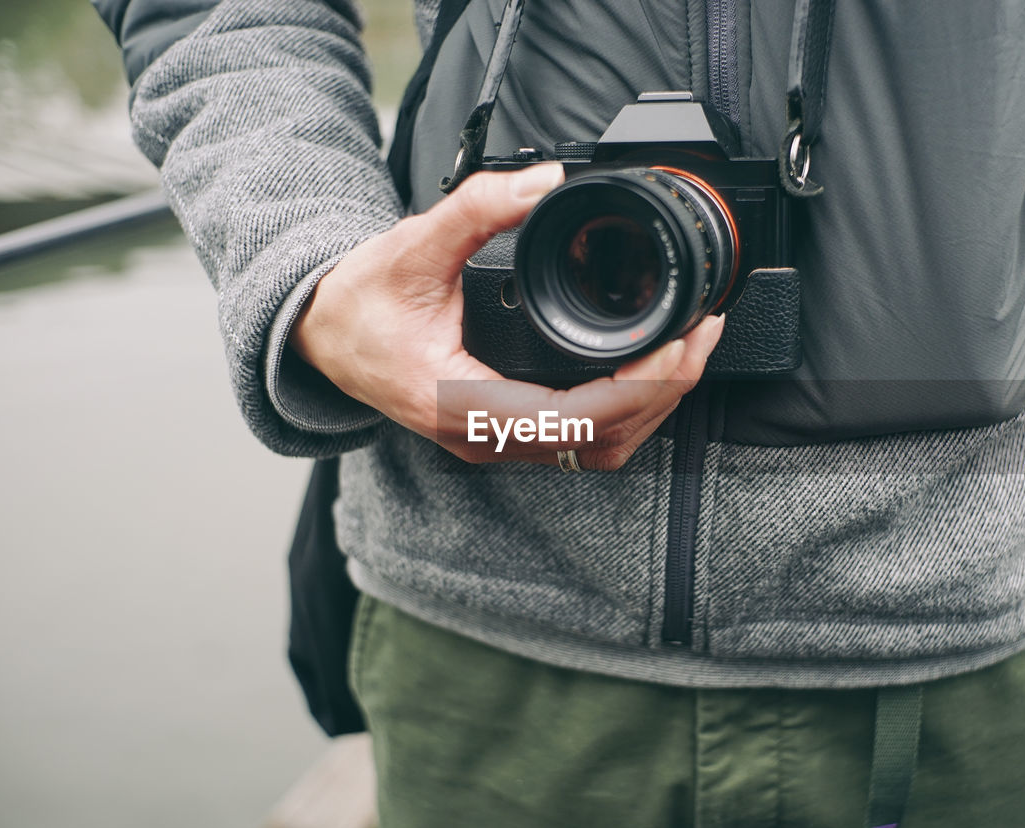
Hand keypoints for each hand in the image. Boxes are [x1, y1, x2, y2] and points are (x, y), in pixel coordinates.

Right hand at [290, 163, 724, 468]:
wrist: (323, 336)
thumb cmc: (359, 303)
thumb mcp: (411, 247)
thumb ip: (476, 208)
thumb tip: (543, 180)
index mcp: (460, 402)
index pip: (571, 420)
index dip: (638, 388)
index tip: (679, 344)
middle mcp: (483, 437)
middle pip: (599, 441)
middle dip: (663, 392)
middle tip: (702, 336)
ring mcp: (495, 442)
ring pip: (595, 450)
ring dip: (650, 408)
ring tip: (687, 352)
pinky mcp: (505, 434)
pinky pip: (579, 442)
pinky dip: (624, 412)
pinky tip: (647, 375)